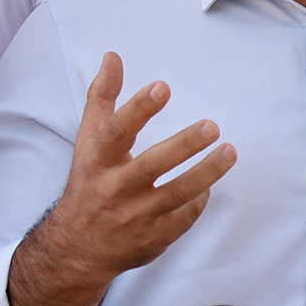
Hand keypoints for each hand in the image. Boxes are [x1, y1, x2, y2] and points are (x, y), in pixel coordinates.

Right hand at [9, 53, 235, 305]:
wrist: (76, 249)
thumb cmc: (89, 184)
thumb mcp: (87, 142)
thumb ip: (102, 98)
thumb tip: (112, 56)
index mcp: (98, 160)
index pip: (118, 131)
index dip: (139, 108)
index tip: (163, 87)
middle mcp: (115, 188)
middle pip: (151, 165)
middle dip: (184, 145)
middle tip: (212, 125)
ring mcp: (134, 216)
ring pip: (176, 193)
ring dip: (206, 172)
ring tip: (230, 152)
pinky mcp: (152, 239)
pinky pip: (183, 217)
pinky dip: (199, 200)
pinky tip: (210, 183)